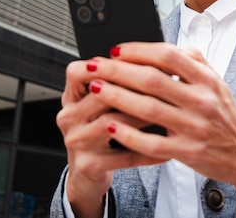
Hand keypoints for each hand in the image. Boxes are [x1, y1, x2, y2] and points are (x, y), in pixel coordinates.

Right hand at [56, 58, 167, 216]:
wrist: (86, 175)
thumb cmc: (100, 134)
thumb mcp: (99, 108)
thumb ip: (115, 85)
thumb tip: (155, 62)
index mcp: (72, 98)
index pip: (77, 73)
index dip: (103, 64)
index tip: (132, 60)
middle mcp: (69, 118)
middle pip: (100, 95)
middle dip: (133, 88)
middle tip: (162, 83)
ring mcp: (77, 142)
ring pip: (111, 123)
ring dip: (141, 117)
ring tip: (166, 112)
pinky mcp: (88, 165)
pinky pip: (124, 156)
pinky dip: (148, 152)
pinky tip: (167, 150)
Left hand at [84, 42, 235, 198]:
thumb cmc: (224, 115)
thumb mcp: (217, 82)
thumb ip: (193, 61)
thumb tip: (164, 46)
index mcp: (207, 79)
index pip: (168, 56)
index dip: (138, 50)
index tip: (116, 49)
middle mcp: (201, 101)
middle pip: (152, 80)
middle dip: (118, 71)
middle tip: (95, 65)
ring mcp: (194, 127)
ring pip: (147, 109)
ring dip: (116, 97)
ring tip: (95, 88)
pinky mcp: (187, 152)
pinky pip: (151, 143)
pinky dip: (128, 134)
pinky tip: (110, 126)